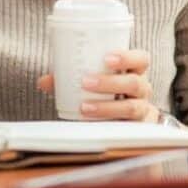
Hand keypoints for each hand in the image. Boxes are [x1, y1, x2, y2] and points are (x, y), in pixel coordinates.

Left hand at [37, 49, 159, 122]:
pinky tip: (94, 124)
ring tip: (85, 106)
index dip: (127, 57)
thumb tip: (45, 81)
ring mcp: (142, 109)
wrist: (127, 121)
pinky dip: (111, 125)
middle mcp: (142, 89)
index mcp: (135, 72)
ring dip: (107, 106)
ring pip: (131, 107)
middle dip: (110, 82)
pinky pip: (129, 128)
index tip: (107, 58)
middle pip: (134, 83)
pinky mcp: (137, 129)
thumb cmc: (111, 94)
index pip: (141, 59)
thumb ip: (71, 79)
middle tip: (86, 82)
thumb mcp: (96, 82)